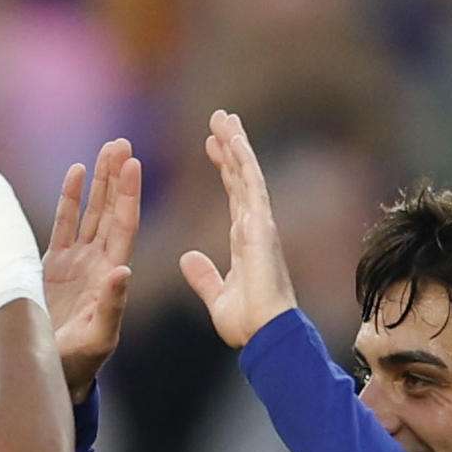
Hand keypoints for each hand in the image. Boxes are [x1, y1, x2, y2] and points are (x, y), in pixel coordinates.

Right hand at [44, 139, 140, 402]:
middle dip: (117, 177)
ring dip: (99, 181)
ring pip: (90, 211)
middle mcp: (98, 263)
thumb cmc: (78, 362)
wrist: (52, 374)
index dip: (129, 195)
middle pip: (111, 211)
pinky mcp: (54, 265)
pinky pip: (65, 224)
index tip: (134, 163)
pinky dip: (71, 198)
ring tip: (107, 148)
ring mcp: (77, 262)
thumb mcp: (99, 337)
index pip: (124, 226)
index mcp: (111, 276)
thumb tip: (123, 273)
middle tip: (122, 142)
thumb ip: (111, 306)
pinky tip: (76, 171)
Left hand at [179, 110, 298, 348]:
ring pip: (247, 174)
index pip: (233, 195)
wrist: (264, 334)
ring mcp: (260, 224)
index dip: (224, 169)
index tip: (212, 146)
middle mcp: (255, 227)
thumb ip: (203, 276)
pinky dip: (243, 160)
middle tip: (220, 118)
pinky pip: (251, 186)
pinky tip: (234, 138)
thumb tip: (187, 258)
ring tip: (224, 116)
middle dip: (230, 147)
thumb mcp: (216, 296)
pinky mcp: (261, 226)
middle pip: (241, 177)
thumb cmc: (247, 324)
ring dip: (236, 143)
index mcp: (244, 241)